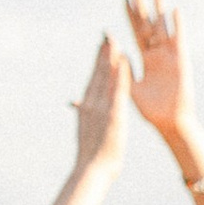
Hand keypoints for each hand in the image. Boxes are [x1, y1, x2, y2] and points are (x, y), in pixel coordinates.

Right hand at [73, 37, 132, 175]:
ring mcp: (101, 107)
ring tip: (115, 40)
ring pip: (106, 77)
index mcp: (87, 108)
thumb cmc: (92, 155)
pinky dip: (120, 73)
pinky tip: (124, 60)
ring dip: (111, 57)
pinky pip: (118, 89)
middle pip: (97, 73)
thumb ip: (84, 116)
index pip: (92, 80)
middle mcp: (92, 103)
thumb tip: (79, 108)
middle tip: (106, 35)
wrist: (91, 169)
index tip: (100, 48)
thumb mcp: (87, 131)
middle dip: (102, 53)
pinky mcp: (113, 113)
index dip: (97, 63)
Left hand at [123, 0, 199, 154]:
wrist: (170, 121)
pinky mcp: (180, 61)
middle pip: (148, 24)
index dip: (131, 16)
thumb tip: (100, 69)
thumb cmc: (150, 110)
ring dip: (160, 10)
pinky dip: (177, 25)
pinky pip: (179, 39)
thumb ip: (118, 75)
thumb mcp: (128, 90)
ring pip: (163, 27)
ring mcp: (170, 55)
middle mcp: (157, 53)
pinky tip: (174, 11)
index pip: (136, 32)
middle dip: (142, 6)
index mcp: (144, 59)